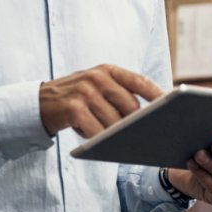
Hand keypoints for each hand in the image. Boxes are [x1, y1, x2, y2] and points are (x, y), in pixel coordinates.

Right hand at [39, 64, 162, 136]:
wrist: (39, 103)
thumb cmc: (75, 98)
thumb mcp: (96, 87)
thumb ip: (118, 93)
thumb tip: (146, 116)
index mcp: (106, 70)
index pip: (138, 80)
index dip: (157, 93)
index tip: (171, 106)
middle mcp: (96, 77)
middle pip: (130, 105)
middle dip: (135, 124)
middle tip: (139, 136)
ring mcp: (84, 91)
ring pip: (114, 122)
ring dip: (114, 135)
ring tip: (110, 139)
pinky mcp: (73, 108)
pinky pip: (96, 130)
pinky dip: (98, 139)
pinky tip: (95, 141)